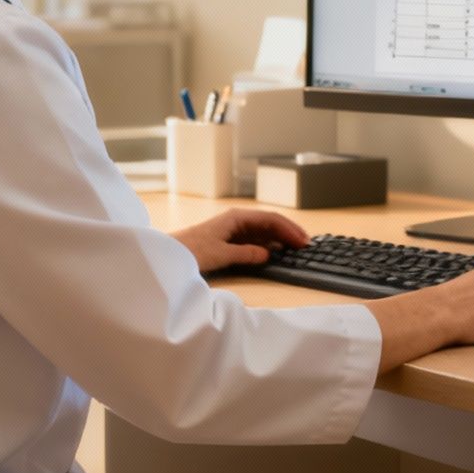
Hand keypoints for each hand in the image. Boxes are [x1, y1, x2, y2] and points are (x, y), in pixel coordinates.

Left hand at [172, 208, 308, 274]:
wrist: (168, 254)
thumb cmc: (191, 250)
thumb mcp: (221, 254)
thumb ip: (246, 254)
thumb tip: (268, 253)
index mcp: (236, 217)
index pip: (270, 219)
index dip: (288, 229)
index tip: (302, 240)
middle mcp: (237, 220)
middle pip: (269, 223)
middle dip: (288, 232)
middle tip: (305, 244)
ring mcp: (233, 230)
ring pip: (263, 231)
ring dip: (280, 239)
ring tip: (295, 248)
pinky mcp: (229, 240)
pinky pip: (254, 240)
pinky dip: (267, 245)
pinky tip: (276, 252)